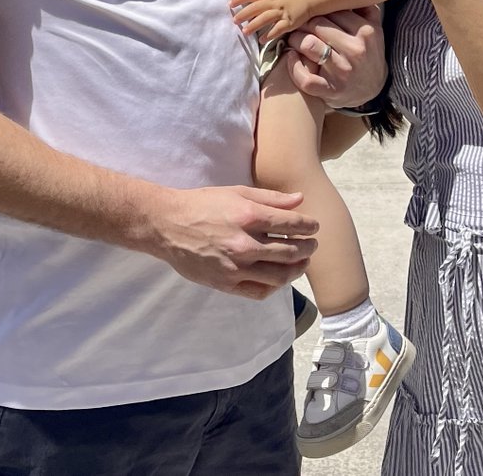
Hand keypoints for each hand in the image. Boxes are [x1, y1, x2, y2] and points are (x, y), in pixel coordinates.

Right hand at [150, 185, 318, 299]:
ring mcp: (235, 267)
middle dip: (308, 248)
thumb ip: (271, 198)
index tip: (314, 226)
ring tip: (302, 262)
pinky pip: (259, 291)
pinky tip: (280, 277)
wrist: (168, 225)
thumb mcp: (237, 192)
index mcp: (249, 216)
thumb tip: (300, 200)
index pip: (291, 225)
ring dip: (297, 269)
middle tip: (313, 244)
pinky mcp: (225, 284)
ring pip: (279, 275)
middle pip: (290, 251)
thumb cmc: (204, 204)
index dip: (309, 226)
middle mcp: (244, 244)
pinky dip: (275, 286)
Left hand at [230, 0, 312, 40]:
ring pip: (265, 18)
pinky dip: (269, 35)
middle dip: (243, 14)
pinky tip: (262, 41)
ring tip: (245, 32)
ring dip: (254, 25)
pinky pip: (278, 29)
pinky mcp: (289, 21)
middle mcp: (274, 2)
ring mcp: (282, 11)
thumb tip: (250, 3)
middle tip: (234, 21)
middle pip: (255, 7)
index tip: (230, 4)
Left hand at [286, 5, 384, 109]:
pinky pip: (304, 78)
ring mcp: (342, 72)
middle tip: (296, 25)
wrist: (372, 91)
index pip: (333, 11)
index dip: (317, 10)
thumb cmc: (367, 55)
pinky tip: (292, 58)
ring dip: (295, 40)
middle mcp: (355, 50)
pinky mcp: (330, 91)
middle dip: (303, 23)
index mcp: (366, 32)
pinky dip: (293, 67)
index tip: (309, 13)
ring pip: (308, 45)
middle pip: (317, 25)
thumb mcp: (374, 31)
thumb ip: (366, 9)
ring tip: (294, 40)